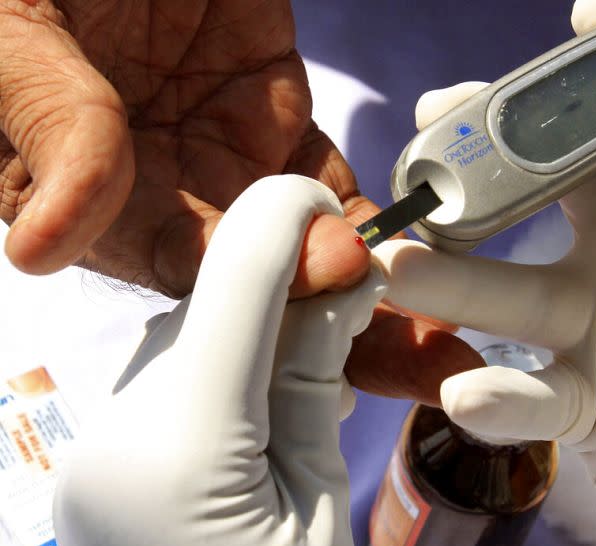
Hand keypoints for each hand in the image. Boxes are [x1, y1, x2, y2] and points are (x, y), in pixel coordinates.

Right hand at [0, 0, 376, 297]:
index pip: (163, 257)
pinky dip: (355, 206)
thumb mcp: (21, 40)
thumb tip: (43, 245)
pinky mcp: (273, 113)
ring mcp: (225, 153)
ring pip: (292, 225)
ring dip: (339, 249)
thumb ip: (53, 125)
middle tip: (347, 271)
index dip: (225, 278)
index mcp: (82, 189)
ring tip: (381, 259)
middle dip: (299, 273)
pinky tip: (384, 227)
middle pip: (243, 258)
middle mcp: (161, 187)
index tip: (281, 279)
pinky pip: (323, 174)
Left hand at [53, 175, 386, 545]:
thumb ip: (321, 380)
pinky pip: (174, 379)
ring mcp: (96, 447)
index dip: (290, 219)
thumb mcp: (323, 504)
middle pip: (214, 305)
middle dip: (287, 289)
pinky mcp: (103, 457)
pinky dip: (228, 371)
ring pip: (193, 337)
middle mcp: (115, 436)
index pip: (237, 280)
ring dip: (259, 333)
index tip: (339, 210)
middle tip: (355, 308)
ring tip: (312, 386)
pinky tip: (265, 413)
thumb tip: (342, 279)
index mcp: (184, 453)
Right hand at [373, 0, 595, 545]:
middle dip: (482, 172)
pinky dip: (497, 398)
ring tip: (395, 272)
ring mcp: (592, 331)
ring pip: (504, 295)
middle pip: (539, 199)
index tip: (581, 13)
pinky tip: (473, 394)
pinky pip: (526, 395)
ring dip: (449, 283)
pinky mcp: (574, 402)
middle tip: (427, 153)